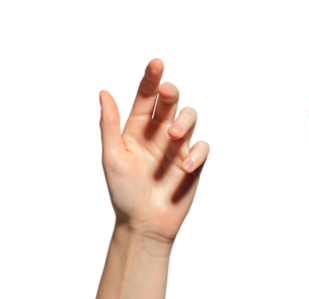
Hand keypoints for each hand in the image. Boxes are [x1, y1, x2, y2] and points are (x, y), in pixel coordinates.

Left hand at [98, 57, 211, 245]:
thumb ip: (109, 125)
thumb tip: (104, 91)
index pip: (145, 95)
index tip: (156, 63)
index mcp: (136, 126)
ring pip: (190, 116)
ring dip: (184, 121)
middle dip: (171, 92)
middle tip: (166, 93)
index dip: (151, 77)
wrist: (144, 224)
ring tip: (174, 137)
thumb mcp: (112, 157)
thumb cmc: (123, 193)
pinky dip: (197, 153)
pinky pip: (203, 146)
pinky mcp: (194, 161)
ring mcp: (178, 145)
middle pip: (171, 99)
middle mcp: (158, 131)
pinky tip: (185, 167)